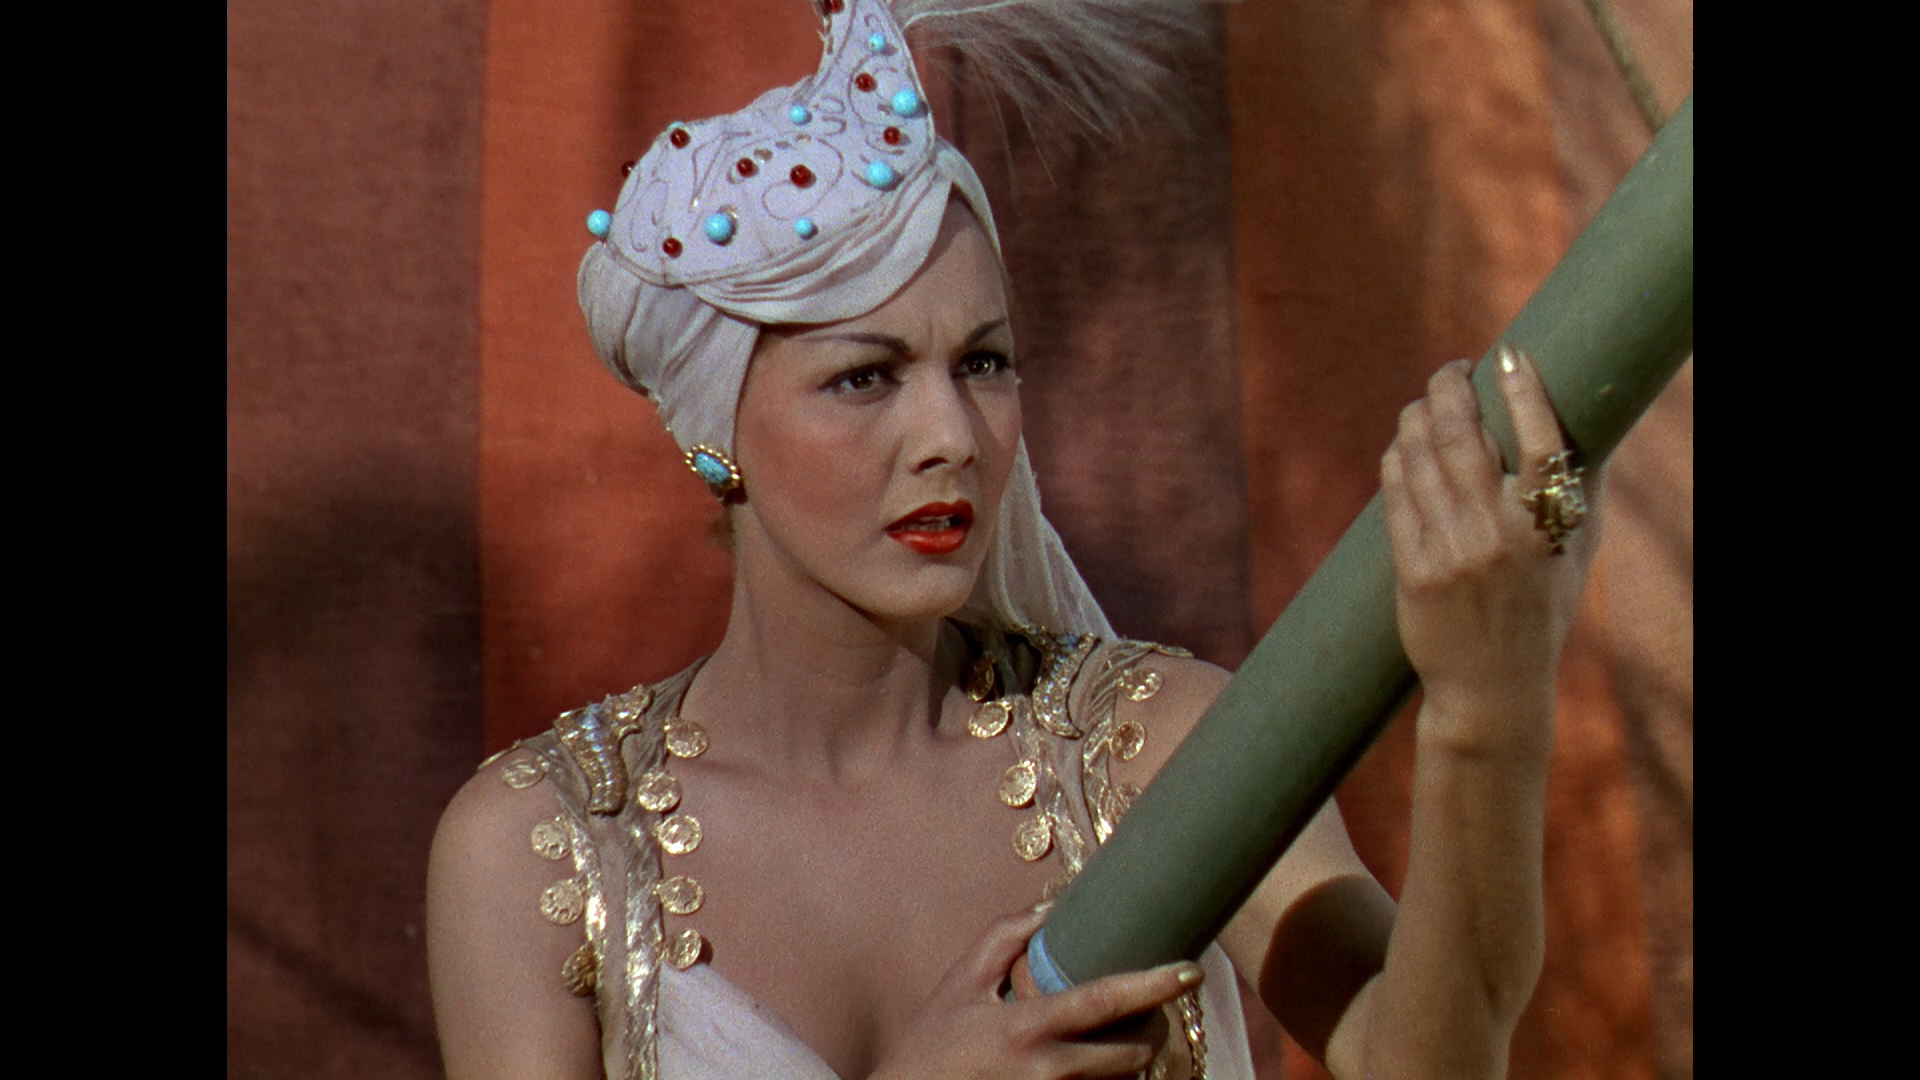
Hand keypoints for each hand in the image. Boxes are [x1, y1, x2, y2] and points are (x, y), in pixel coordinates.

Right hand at [868, 904, 1202, 1079]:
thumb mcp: (961, 982)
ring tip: (1128, 1039)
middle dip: (1154, 1033)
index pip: (1106, 1000)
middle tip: (1156, 1013)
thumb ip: (1004, 937)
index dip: (1156, 984)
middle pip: (1132, 1054)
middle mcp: (1048, 1071)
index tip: (1192, 969)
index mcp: (1028, 1027)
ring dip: (1133, 1063)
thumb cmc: (932, 1043)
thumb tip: (1051, 904)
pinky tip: (1103, 1068)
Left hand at [1379, 347, 1600, 737]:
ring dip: (1417, 417)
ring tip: (1426, 404)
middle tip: (1451, 371)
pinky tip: (1403, 446)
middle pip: (1464, 436)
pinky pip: (1396, 493)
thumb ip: (1584, 492)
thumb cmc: (1541, 611)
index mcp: (1547, 528)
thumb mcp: (1577, 555)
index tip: (1508, 355)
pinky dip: (1397, 458)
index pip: (1541, 442)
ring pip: (1421, 457)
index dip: (1523, 390)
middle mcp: (1497, 535)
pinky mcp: (1411, 570)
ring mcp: (1449, 552)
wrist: (1492, 686)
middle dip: (1450, 389)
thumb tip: (1587, 424)